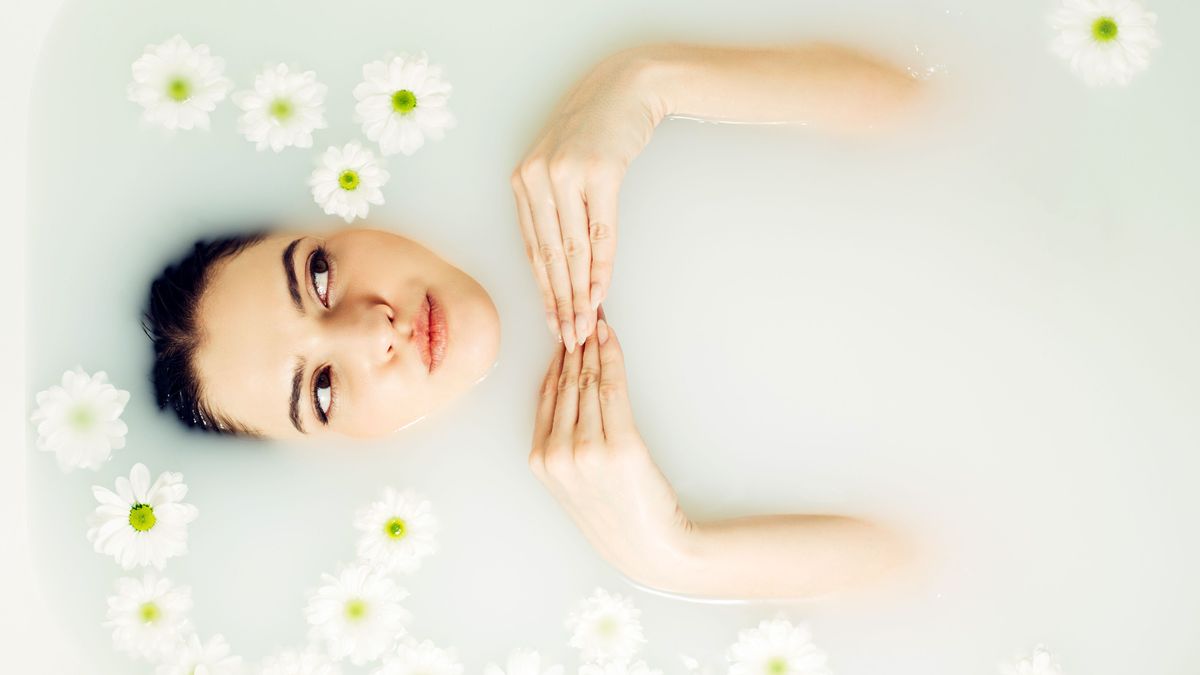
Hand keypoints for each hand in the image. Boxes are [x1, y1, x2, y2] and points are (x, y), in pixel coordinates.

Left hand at [511, 49, 669, 349]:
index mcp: (523, 181)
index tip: (552, 323)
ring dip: (579, 293)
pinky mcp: (600, 172)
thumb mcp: (562, 167)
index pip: (531, 249)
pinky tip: (601, 291)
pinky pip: (601, 232)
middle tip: (568, 336)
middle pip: (548, 255)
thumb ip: (555, 209)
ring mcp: (566, 174)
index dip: (543, 291)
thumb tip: (560, 265)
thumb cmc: (595, 131)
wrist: (625, 88)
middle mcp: (537, 178)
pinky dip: (601, 267)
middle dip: (559, 302)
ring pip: (572, 249)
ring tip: (584, 324)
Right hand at [529, 309, 692, 584]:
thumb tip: (570, 391)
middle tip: (583, 312)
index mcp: (540, 461)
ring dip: (592, 344)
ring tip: (597, 319)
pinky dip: (610, 357)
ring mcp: (587, 451)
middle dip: (575, 344)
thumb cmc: (616, 515)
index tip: (567, 333)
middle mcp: (557, 454)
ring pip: (586, 381)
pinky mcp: (620, 447)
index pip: (546, 395)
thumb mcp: (574, 481)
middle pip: (565, 384)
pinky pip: (611, 389)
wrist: (648, 548)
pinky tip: (610, 338)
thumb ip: (564, 441)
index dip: (557, 359)